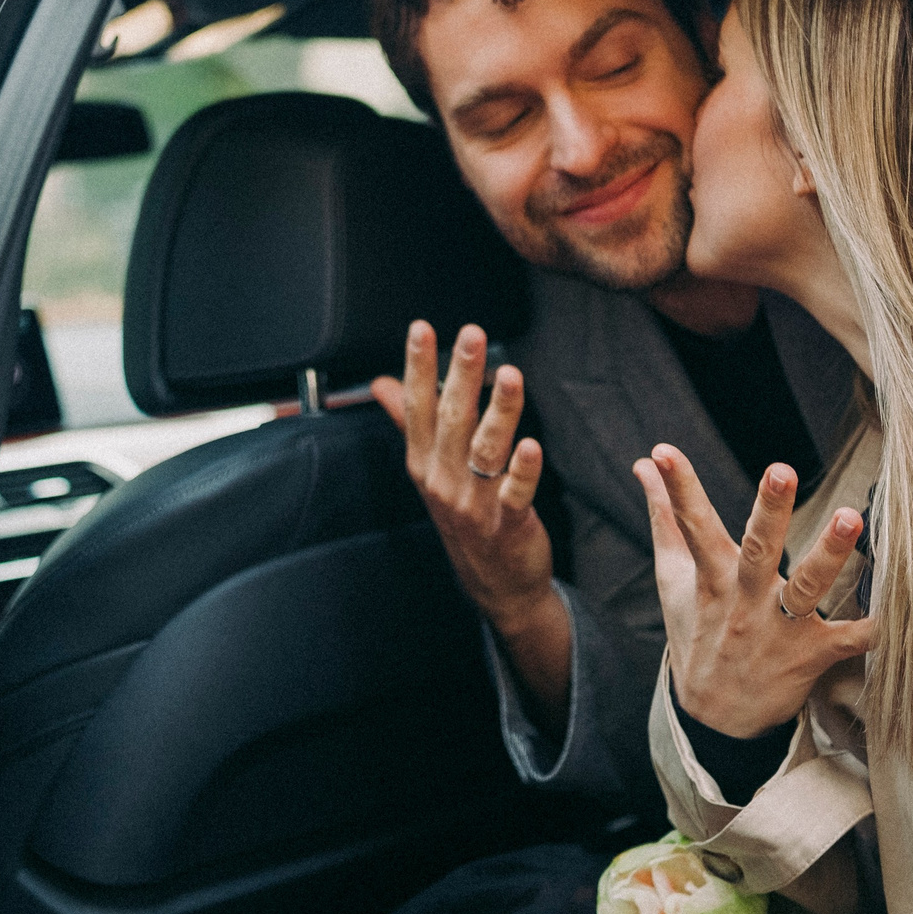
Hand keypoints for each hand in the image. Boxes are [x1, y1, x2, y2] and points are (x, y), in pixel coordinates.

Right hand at [372, 321, 553, 631]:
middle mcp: (443, 480)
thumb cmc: (464, 517)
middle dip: (461, 374)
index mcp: (424, 463)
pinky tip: (532, 446)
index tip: (421, 328)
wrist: (495, 585)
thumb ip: (407, 422)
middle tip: (472, 334)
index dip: (418, 366)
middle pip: (451, 419)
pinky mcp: (507, 524)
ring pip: (486, 449)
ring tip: (510, 375)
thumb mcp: (430, 471)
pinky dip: (523, 471)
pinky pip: (514, 493)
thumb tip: (380, 383)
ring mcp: (473, 504)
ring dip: (499, 411)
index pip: (417, 407)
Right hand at [635, 444, 876, 739]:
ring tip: (851, 517)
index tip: (662, 452)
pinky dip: (872, 628)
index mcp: (712, 577)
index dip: (678, 488)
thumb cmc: (697, 634)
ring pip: (806, 588)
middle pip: (758, 549)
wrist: (714, 718)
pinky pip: (848, 641)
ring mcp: (779, 630)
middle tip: (781, 469)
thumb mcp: (674, 578)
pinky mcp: (810, 656)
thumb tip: (644, 464)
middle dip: (770, 510)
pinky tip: (898, 608)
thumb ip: (665, 516)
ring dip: (829, 553)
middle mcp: (746, 600)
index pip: (692, 525)